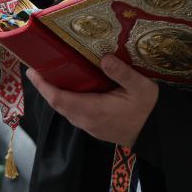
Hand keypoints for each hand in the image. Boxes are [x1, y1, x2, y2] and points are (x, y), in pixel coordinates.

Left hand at [27, 54, 157, 147]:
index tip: (32, 71)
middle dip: (47, 87)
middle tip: (40, 67)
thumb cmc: (150, 109)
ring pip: (67, 110)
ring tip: (54, 75)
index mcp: (93, 110)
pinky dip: (69, 100)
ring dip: (57, 95)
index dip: (43, 86)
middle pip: (59, 105)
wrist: (159, 134)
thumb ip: (121, 73)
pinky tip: (74, 89)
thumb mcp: (141, 87)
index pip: (59, 99)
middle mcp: (87, 121)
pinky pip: (76, 114)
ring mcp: (92, 127)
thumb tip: (104, 57)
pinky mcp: (97, 128)